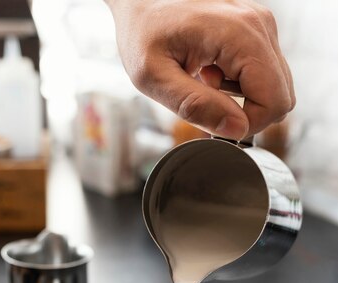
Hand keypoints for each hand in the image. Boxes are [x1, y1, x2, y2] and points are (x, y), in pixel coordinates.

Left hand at [106, 0, 294, 139]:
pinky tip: (211, 72)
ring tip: (206, 80)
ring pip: (275, 89)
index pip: (275, 101)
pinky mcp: (257, 32)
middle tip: (207, 97)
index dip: (248, 125)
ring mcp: (261, 26)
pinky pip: (264, 76)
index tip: (215, 121)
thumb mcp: (154, 77)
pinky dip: (239, 86)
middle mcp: (259, 26)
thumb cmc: (143, 34)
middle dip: (246, 112)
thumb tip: (237, 129)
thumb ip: (194, 106)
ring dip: (241, 99)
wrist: (141, 3)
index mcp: (239, 35)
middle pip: (281, 97)